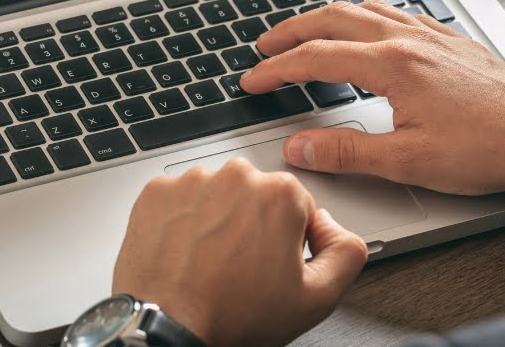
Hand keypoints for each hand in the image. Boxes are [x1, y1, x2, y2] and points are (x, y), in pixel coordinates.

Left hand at [112, 158, 367, 346]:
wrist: (168, 327)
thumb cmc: (232, 315)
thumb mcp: (316, 299)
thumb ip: (346, 253)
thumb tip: (335, 228)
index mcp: (280, 194)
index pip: (297, 206)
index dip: (289, 240)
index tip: (272, 263)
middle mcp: (236, 176)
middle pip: (256, 195)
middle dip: (253, 224)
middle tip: (241, 267)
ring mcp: (193, 181)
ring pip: (216, 195)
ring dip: (217, 220)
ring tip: (210, 262)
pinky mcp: (157, 191)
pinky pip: (179, 199)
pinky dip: (182, 220)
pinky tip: (185, 252)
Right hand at [241, 1, 504, 231]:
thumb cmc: (490, 149)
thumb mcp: (407, 161)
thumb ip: (346, 152)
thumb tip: (299, 148)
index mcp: (391, 65)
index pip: (316, 58)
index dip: (276, 69)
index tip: (253, 80)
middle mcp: (409, 39)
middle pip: (333, 18)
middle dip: (291, 30)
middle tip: (265, 45)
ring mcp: (432, 35)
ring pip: (365, 8)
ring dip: (327, 16)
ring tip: (307, 30)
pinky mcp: (451, 40)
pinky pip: (397, 11)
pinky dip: (367, 14)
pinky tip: (371, 27)